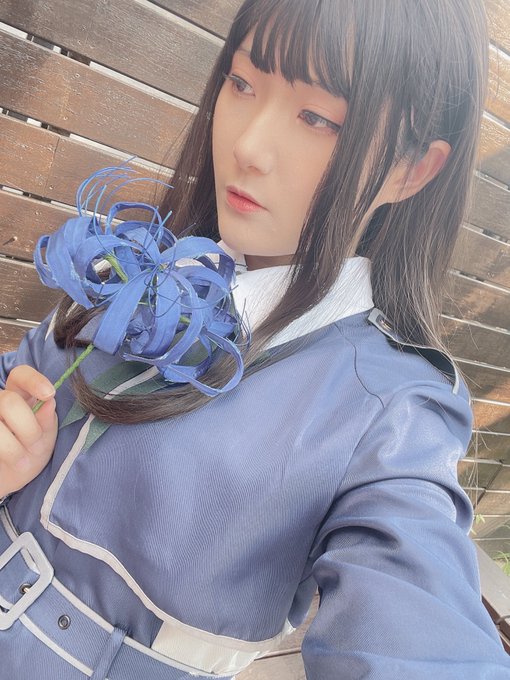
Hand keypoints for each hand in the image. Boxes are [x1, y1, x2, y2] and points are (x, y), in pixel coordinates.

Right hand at [0, 365, 57, 496]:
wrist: (8, 480)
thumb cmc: (29, 454)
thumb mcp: (44, 439)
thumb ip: (46, 421)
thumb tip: (48, 402)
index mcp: (20, 395)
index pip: (21, 374)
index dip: (34, 380)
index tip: (49, 394)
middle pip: (9, 401)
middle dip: (28, 427)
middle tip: (35, 446)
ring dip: (12, 447)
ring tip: (22, 463)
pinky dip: (4, 453)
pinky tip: (8, 463)